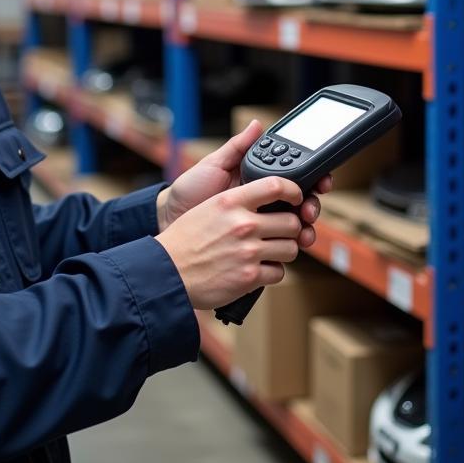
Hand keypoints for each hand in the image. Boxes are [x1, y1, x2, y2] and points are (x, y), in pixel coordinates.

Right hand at [156, 177, 305, 309]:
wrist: (167, 272)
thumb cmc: (185, 239)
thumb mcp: (208, 207)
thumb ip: (236, 201)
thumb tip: (264, 198)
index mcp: (231, 202)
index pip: (276, 185)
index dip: (294, 191)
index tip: (296, 198)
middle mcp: (242, 224)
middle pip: (292, 221)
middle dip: (290, 229)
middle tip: (280, 232)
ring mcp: (248, 251)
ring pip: (290, 248)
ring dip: (282, 252)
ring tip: (267, 252)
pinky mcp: (250, 277)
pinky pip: (279, 272)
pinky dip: (271, 272)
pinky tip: (256, 269)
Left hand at [158, 120, 333, 250]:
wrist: (170, 220)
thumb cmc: (190, 190)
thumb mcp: (213, 164)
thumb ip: (237, 147)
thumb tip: (257, 124)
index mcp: (258, 180)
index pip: (294, 177)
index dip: (313, 178)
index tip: (321, 180)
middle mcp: (264, 202)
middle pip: (302, 202)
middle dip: (313, 205)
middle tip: (309, 210)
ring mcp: (262, 224)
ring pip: (296, 226)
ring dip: (307, 228)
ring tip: (304, 231)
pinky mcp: (256, 246)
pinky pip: (281, 247)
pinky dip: (291, 247)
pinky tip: (293, 246)